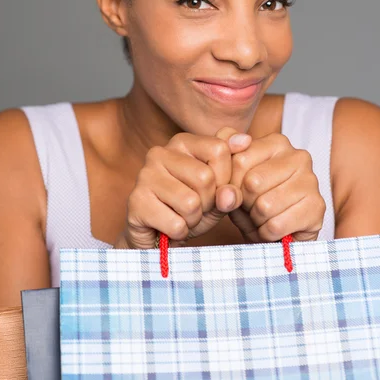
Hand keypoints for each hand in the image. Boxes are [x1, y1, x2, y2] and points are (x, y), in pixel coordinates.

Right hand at [115, 129, 251, 248]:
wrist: (160, 238)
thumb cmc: (193, 208)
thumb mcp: (220, 191)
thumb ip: (234, 170)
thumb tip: (244, 142)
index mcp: (182, 142)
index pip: (220, 149)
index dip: (225, 178)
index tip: (213, 189)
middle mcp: (159, 152)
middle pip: (205, 177)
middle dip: (208, 202)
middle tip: (195, 207)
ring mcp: (144, 175)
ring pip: (191, 202)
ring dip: (193, 219)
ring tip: (182, 216)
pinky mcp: (135, 202)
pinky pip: (176, 223)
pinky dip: (179, 232)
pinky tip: (169, 227)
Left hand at [217, 129, 325, 242]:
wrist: (272, 236)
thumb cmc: (250, 200)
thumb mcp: (230, 178)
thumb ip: (224, 160)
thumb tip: (234, 159)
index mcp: (276, 142)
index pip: (239, 160)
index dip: (230, 183)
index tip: (236, 190)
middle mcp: (298, 156)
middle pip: (252, 182)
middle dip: (244, 203)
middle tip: (250, 207)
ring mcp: (311, 181)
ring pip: (264, 206)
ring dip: (255, 220)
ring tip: (262, 217)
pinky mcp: (317, 208)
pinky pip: (277, 225)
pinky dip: (267, 233)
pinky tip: (272, 229)